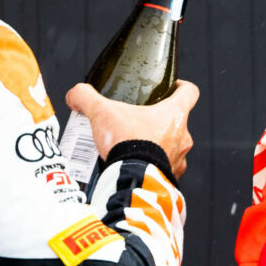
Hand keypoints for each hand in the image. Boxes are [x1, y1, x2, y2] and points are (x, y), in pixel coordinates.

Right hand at [66, 80, 198, 177]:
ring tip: (132, 145)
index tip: (172, 86)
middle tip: (135, 122)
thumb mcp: (102, 113)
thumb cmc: (127, 143)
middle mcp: (183, 135)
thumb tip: (75, 95)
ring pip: (171, 144)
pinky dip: (152, 164)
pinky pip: (165, 166)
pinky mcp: (172, 174)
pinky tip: (135, 163)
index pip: (189, 92)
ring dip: (155, 143)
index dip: (181, 86)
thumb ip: (86, 98)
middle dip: (156, 120)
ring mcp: (180, 156)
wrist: (132, 178)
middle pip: (176, 120)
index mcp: (174, 114)